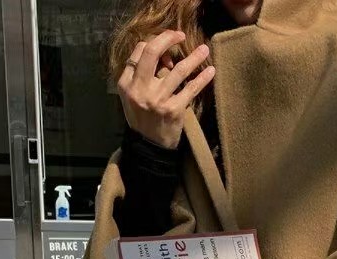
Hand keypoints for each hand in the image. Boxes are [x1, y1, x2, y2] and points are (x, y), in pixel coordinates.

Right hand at [117, 29, 214, 149]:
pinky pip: (191, 89)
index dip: (155, 44)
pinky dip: (203, 78)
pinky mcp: (173, 110)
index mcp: (126, 83)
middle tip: (180, 34)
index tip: (167, 46)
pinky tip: (211, 70)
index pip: (140, 51)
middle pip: (152, 53)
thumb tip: (165, 56)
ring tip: (204, 49)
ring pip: (178, 70)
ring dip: (194, 57)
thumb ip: (142, 75)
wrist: (149, 147)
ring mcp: (157, 100)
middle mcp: (140, 89)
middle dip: (168, 38)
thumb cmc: (143, 118)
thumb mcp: (133, 96)